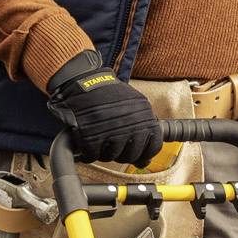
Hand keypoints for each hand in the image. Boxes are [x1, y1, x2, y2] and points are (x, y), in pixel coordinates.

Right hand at [46, 49, 163, 167]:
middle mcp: (131, 124)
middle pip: (131, 155)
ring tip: (100, 142)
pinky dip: (88, 153)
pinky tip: (88, 146)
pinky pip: (93, 155)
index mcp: (145, 116)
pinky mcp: (91, 134)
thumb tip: (147, 157)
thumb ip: (143, 127)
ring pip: (112, 156)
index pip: (153, 147)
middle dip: (121, 154)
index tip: (134, 152)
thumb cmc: (109, 94)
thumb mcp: (135, 104)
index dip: (143, 154)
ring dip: (104, 153)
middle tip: (112, 146)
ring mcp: (111, 130)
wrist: (83, 80)